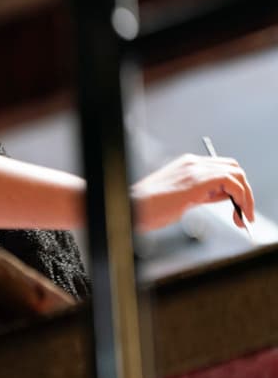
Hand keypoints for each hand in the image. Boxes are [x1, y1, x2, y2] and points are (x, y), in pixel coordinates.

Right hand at [131, 154, 253, 230]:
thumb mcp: (181, 198)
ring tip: (242, 215)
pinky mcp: (199, 180)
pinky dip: (241, 197)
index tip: (236, 205)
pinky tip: (237, 212)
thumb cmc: (149, 208)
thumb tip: (224, 196)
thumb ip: (202, 193)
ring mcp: (196, 169)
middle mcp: (192, 162)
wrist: (132, 208)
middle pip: (233, 167)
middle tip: (243, 211)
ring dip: (245, 196)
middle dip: (244, 189)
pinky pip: (233, 182)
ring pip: (237, 173)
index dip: (234, 186)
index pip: (221, 167)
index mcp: (187, 164)